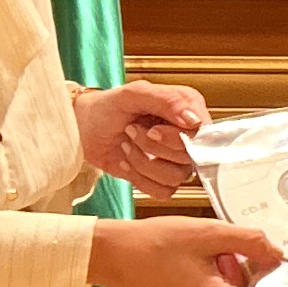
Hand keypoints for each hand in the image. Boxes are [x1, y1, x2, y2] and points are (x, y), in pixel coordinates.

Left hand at [78, 80, 209, 197]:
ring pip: (175, 178)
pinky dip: (140, 179)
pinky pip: (164, 192)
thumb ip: (167, 100)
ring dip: (143, 163)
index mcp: (188, 110)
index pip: (202, 134)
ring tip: (128, 145)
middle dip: (152, 147)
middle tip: (132, 131)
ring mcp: (175, 160)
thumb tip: (193, 120)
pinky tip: (128, 162)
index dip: (177, 138)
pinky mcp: (161, 179)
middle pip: (188, 158)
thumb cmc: (109, 107)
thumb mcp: (134, 94)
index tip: (152, 129)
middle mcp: (186, 136)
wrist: (85, 128)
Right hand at [89, 213, 283, 286]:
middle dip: (246, 275)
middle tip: (227, 249)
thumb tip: (277, 254)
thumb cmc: (153, 242)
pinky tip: (193, 265)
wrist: (110, 254)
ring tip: (205, 254)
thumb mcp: (208, 233)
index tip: (282, 270)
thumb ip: (249, 242)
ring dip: (228, 280)